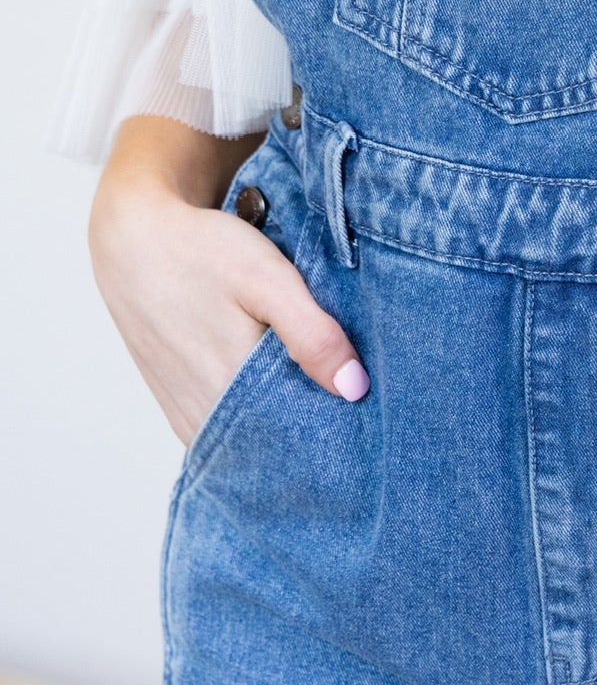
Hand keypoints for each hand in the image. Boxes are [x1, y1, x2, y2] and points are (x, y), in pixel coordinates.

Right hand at [90, 120, 368, 448]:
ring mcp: (189, 418)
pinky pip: (231, 435)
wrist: (134, 240)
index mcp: (231, 388)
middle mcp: (206, 415)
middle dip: (320, 428)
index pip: (305, 436)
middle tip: (358, 401)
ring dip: (288, 427)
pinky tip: (284, 396)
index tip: (374, 411)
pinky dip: (259, 423)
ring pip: (255, 444)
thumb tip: (354, 389)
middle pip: (281, 444)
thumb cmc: (202, 251)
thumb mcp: (266, 278)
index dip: (343, 426)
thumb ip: (312, 334)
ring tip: (323, 395)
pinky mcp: (180, 411)